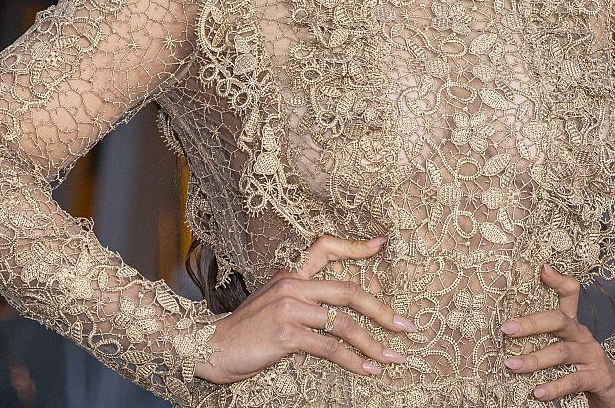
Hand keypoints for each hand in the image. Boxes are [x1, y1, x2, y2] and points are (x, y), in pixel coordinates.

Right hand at [193, 234, 418, 384]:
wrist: (208, 347)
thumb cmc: (244, 332)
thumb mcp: (271, 304)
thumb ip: (299, 301)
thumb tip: (332, 313)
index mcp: (290, 275)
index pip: (324, 248)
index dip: (355, 246)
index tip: (380, 245)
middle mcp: (293, 285)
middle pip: (349, 291)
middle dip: (383, 310)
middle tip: (406, 326)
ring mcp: (290, 308)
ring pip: (344, 323)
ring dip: (373, 343)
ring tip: (392, 357)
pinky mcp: (287, 334)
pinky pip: (330, 348)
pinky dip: (353, 360)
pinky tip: (367, 370)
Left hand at [500, 264, 614, 406]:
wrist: (611, 391)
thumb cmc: (579, 365)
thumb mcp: (563, 345)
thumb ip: (542, 334)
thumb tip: (505, 327)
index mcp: (572, 323)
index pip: (570, 294)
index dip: (558, 281)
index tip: (542, 269)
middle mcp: (582, 334)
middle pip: (559, 320)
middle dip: (532, 323)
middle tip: (506, 328)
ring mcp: (591, 355)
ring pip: (562, 352)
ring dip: (535, 359)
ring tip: (511, 365)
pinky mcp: (598, 377)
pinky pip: (573, 381)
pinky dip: (554, 387)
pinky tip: (537, 393)